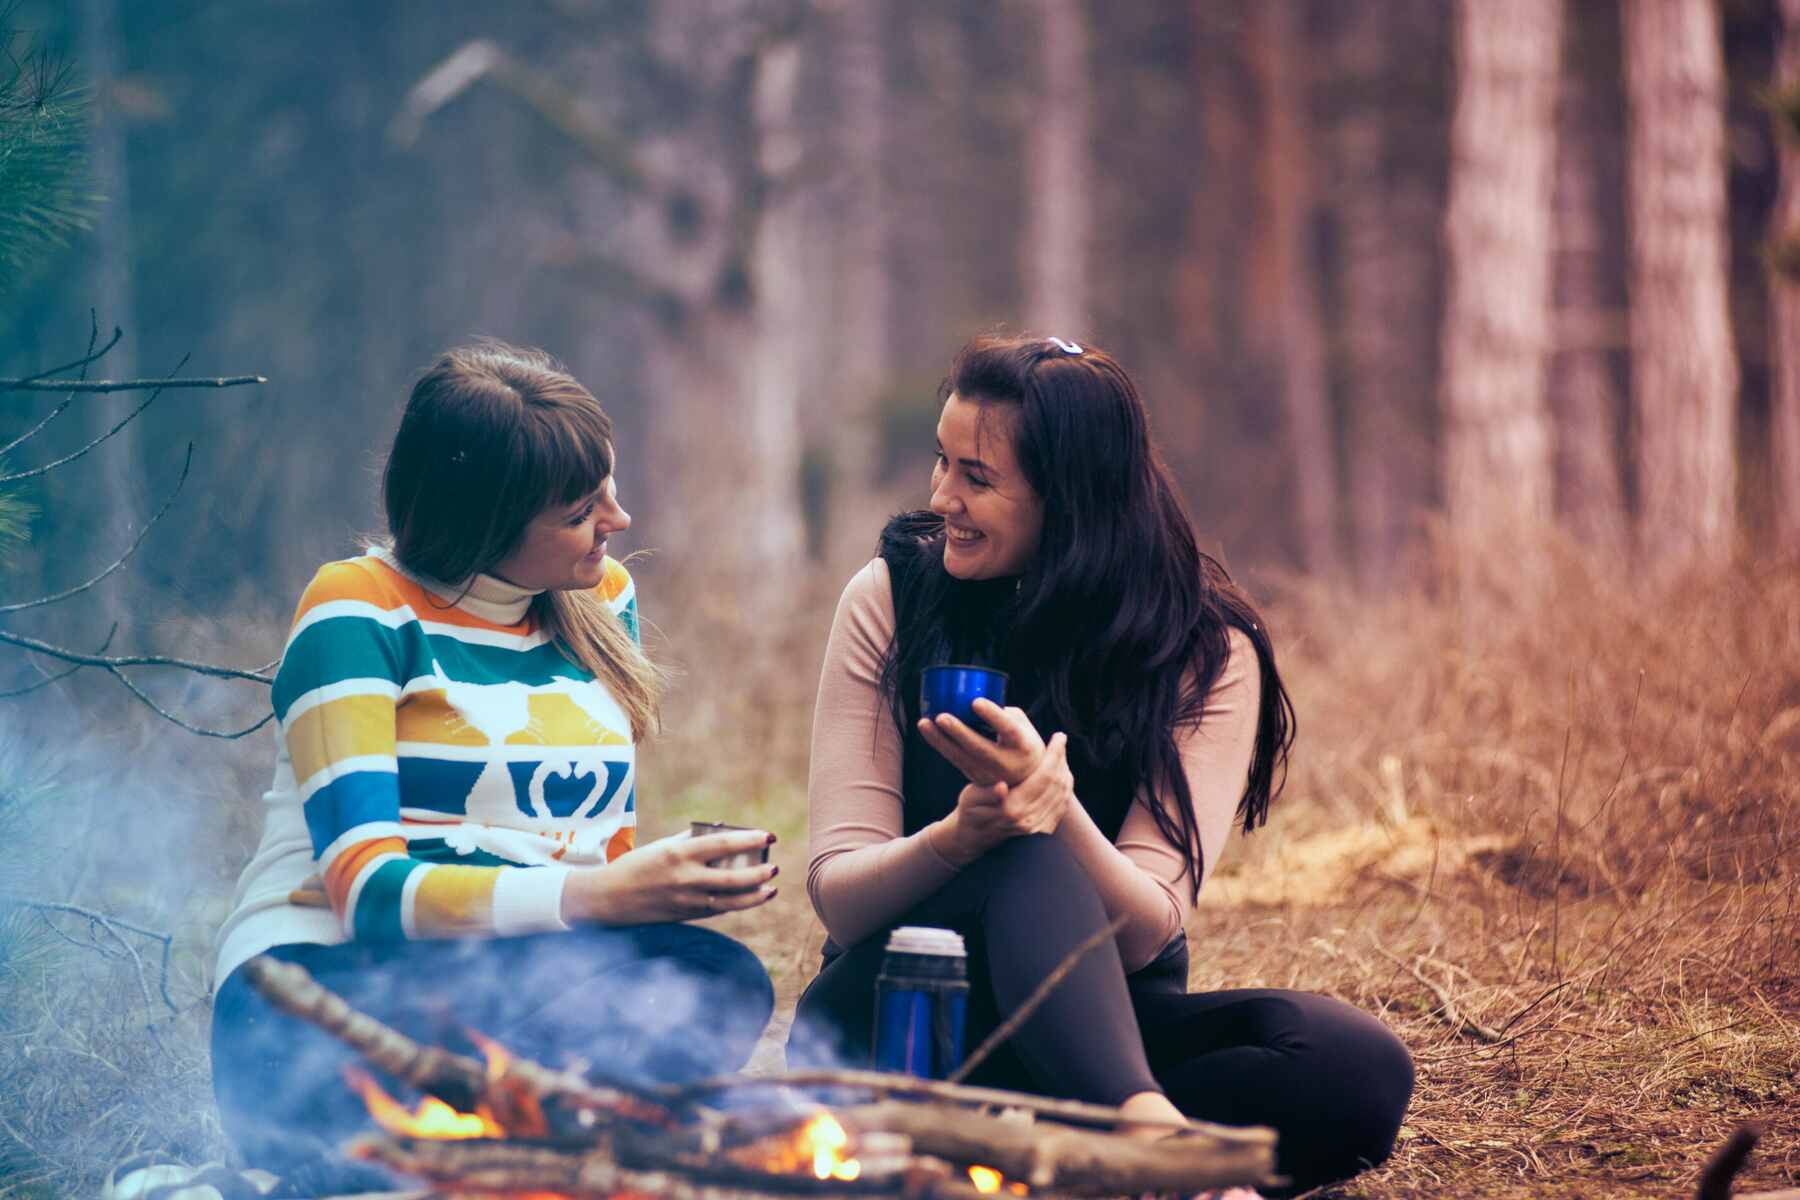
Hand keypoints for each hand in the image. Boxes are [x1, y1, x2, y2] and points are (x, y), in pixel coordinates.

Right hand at [561, 828, 777, 924]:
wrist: (609, 898)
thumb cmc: (638, 865)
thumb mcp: (663, 846)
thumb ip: (692, 840)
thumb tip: (723, 832)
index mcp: (679, 853)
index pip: (723, 844)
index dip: (750, 840)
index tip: (770, 835)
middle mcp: (685, 878)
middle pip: (732, 878)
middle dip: (759, 873)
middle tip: (774, 867)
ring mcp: (686, 900)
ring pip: (730, 901)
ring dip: (754, 896)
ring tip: (771, 888)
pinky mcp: (685, 916)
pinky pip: (717, 910)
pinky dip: (736, 905)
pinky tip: (749, 898)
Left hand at [917, 698, 1045, 786]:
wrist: (1027, 778)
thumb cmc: (1022, 741)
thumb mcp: (1022, 725)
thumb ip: (1002, 712)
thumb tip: (974, 698)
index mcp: (1023, 746)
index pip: (1008, 730)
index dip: (993, 715)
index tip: (976, 701)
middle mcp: (1007, 763)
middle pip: (979, 748)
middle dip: (958, 732)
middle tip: (941, 716)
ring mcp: (989, 774)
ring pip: (961, 757)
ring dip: (940, 740)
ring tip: (924, 723)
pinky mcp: (975, 777)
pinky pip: (954, 760)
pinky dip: (939, 744)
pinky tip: (927, 730)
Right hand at [933, 732, 1072, 865]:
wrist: (975, 836)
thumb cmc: (971, 810)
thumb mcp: (971, 797)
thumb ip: (987, 793)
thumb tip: (1001, 787)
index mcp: (1012, 809)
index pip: (1044, 777)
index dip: (1054, 755)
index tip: (1059, 736)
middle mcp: (1029, 820)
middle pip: (1056, 784)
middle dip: (1061, 759)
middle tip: (1061, 739)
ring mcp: (1037, 827)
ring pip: (1062, 794)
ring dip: (1064, 771)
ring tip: (1060, 753)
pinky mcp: (1043, 831)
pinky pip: (1062, 805)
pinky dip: (1065, 787)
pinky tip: (1061, 773)